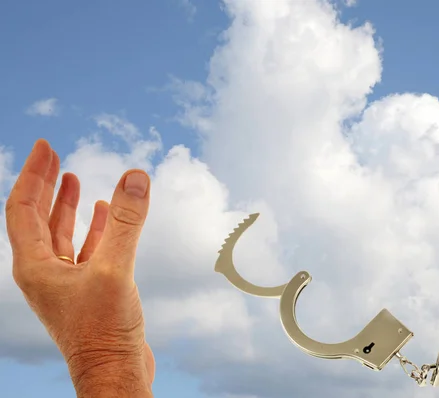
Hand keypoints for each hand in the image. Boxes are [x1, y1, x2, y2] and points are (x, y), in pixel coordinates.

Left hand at [4, 140, 154, 395]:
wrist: (115, 374)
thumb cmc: (104, 331)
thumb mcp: (114, 269)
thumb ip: (125, 222)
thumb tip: (136, 176)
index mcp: (34, 266)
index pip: (22, 208)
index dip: (33, 174)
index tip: (45, 146)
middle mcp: (44, 272)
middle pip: (37, 218)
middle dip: (45, 184)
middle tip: (54, 154)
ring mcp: (66, 282)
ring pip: (60, 234)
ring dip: (65, 205)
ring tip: (74, 178)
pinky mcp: (89, 290)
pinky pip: (85, 249)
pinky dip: (92, 228)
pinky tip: (104, 214)